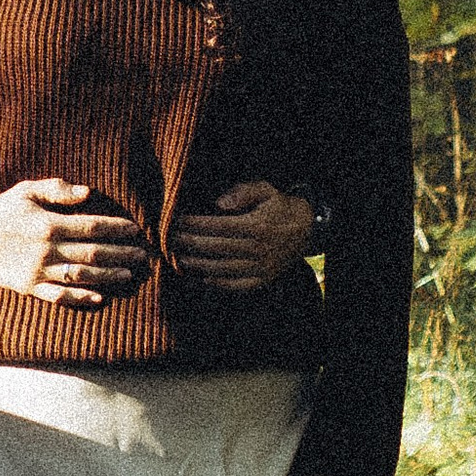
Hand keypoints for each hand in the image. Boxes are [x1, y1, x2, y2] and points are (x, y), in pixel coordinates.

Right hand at [0, 179, 149, 306]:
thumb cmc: (3, 211)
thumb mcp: (26, 191)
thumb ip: (57, 189)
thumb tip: (87, 193)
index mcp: (49, 223)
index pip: (92, 227)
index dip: (116, 228)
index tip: (135, 229)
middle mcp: (47, 249)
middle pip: (93, 253)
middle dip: (121, 253)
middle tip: (142, 255)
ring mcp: (39, 271)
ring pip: (81, 275)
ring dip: (108, 276)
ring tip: (128, 274)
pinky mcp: (30, 287)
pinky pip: (59, 296)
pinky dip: (80, 297)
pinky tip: (100, 297)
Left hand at [170, 178, 316, 290]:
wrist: (306, 230)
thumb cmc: (278, 207)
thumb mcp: (265, 190)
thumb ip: (242, 192)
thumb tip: (218, 204)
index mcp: (256, 226)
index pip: (217, 226)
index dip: (194, 224)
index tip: (176, 221)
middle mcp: (257, 249)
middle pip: (215, 248)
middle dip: (189, 243)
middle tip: (169, 240)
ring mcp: (260, 268)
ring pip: (221, 269)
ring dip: (197, 265)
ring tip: (178, 258)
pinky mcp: (262, 280)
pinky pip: (235, 285)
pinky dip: (216, 283)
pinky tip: (200, 276)